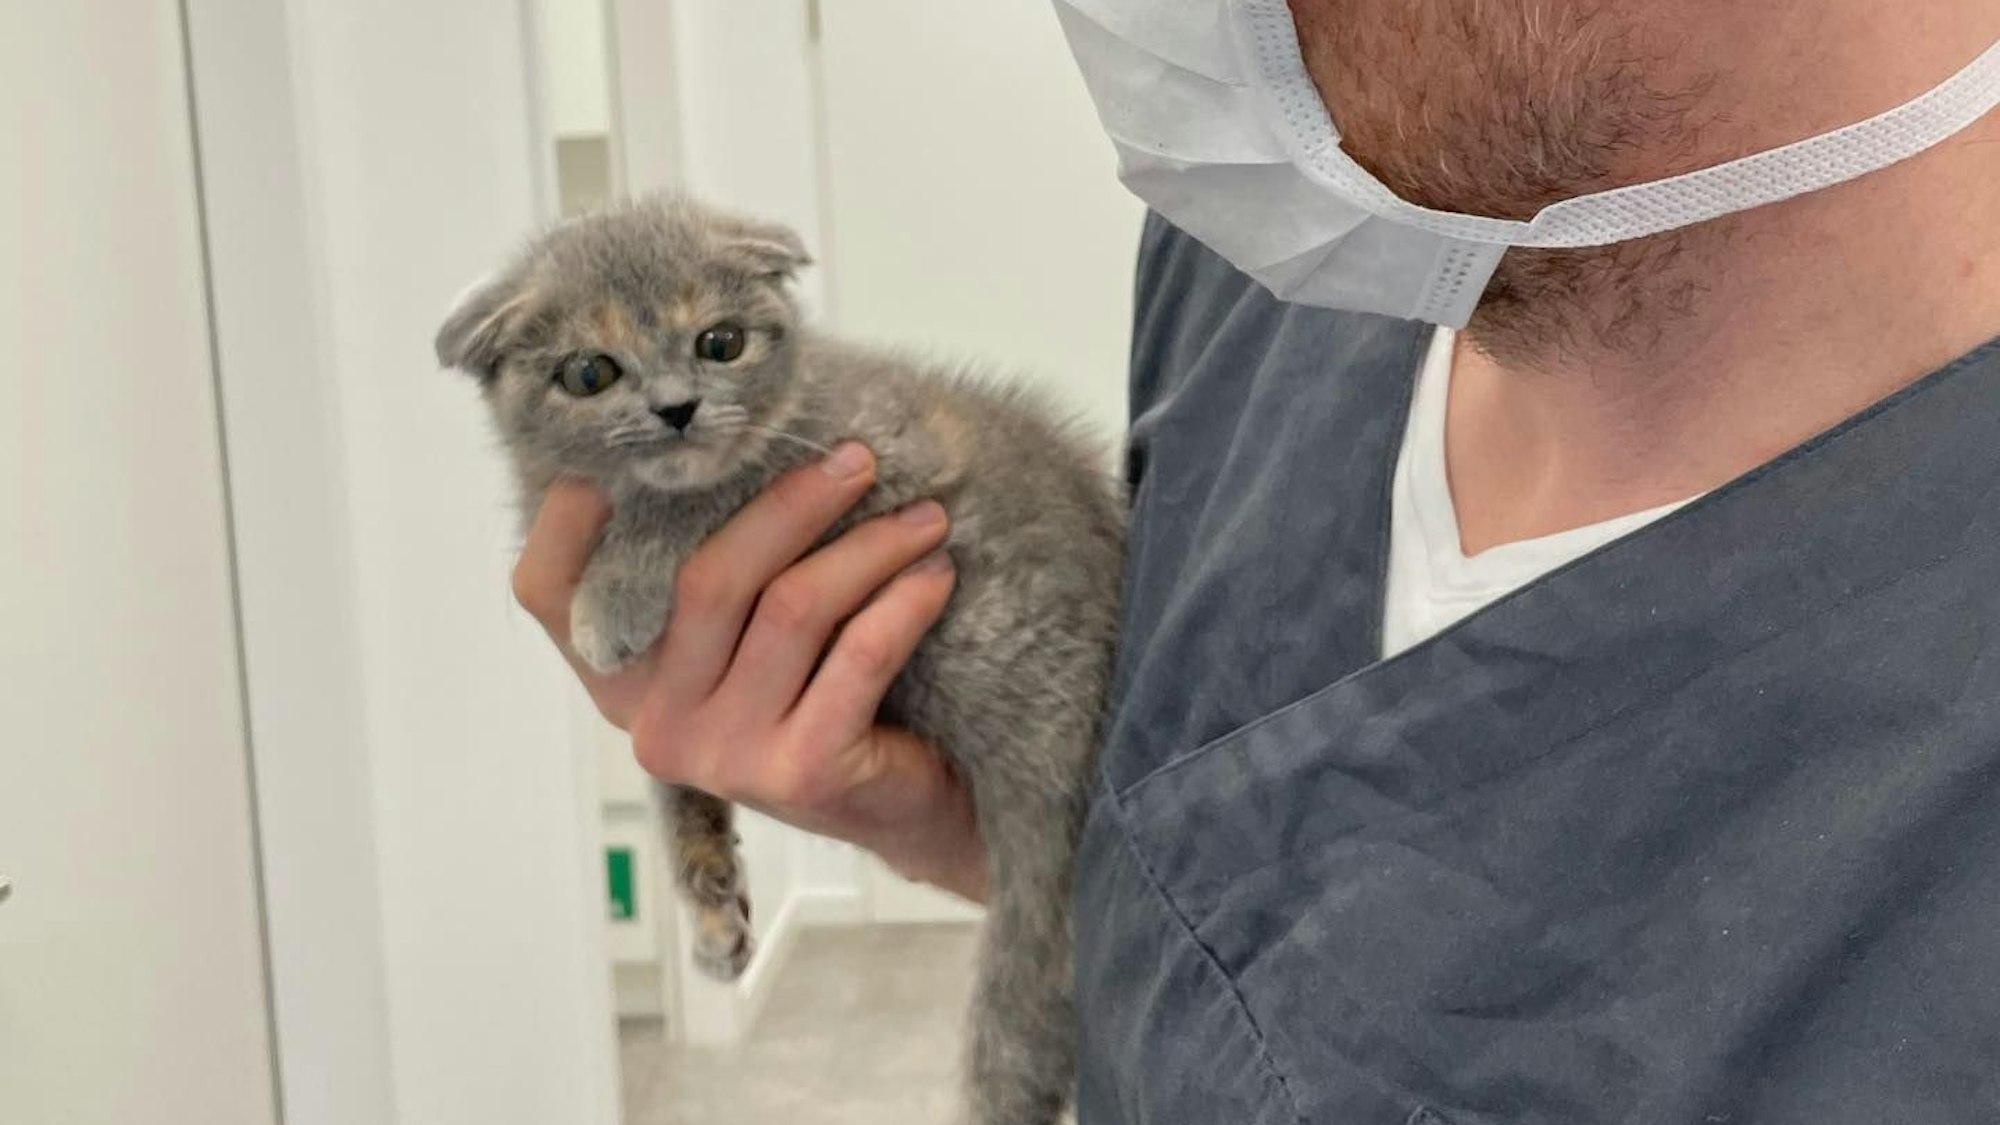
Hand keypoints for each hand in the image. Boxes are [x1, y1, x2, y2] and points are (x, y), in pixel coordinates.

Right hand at [510, 444, 987, 901]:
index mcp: (620, 679)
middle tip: (858, 460)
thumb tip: (736, 439)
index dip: (565, 519)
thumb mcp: (746, 637)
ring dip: (870, 547)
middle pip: (708, 578)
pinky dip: (905, 603)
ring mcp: (723, 756)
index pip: (549, 592)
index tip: (614, 451)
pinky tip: (936, 575)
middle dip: (792, 503)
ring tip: (924, 518)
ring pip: (794, 608)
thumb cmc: (821, 698)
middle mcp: (656, 723)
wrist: (901, 808)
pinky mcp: (800, 773)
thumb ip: (718, 570)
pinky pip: (858, 656)